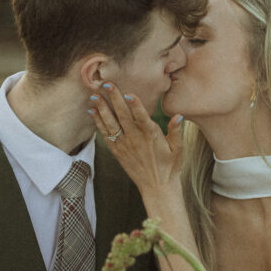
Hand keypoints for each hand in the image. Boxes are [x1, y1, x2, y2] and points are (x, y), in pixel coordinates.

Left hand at [88, 82, 183, 201]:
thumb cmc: (170, 166)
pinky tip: (92, 111)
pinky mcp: (118, 152)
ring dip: (102, 109)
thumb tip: (178, 115)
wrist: (157, 187)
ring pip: (111, 124)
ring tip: (94, 95)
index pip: (142, 118)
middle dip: (114, 99)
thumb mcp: (178, 148)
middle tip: (106, 84)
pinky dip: (98, 123)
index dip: (136, 106)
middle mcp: (136, 139)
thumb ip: (176, 131)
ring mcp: (125, 145)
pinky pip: (106, 135)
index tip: (129, 94)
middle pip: (123, 116)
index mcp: (151, 136)